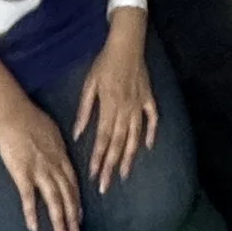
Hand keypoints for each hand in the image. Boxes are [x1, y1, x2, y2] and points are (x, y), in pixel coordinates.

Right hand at [0, 99, 81, 230]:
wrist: (15, 115)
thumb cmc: (31, 118)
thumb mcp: (52, 132)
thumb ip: (56, 147)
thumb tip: (59, 153)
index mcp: (62, 157)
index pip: (73, 184)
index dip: (76, 202)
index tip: (79, 217)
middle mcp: (55, 168)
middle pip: (67, 197)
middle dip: (73, 220)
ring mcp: (41, 172)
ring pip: (55, 202)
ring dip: (60, 223)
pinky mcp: (23, 175)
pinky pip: (29, 198)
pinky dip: (33, 214)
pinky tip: (35, 229)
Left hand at [70, 25, 157, 192]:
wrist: (127, 45)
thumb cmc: (104, 64)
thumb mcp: (89, 85)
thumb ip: (85, 110)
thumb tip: (79, 133)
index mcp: (109, 106)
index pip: (103, 138)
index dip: (98, 158)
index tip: (93, 175)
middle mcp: (126, 110)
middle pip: (118, 143)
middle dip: (110, 166)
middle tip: (105, 186)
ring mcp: (139, 105)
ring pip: (135, 136)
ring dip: (128, 157)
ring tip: (123, 174)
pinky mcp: (149, 99)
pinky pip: (152, 120)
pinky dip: (151, 134)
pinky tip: (148, 148)